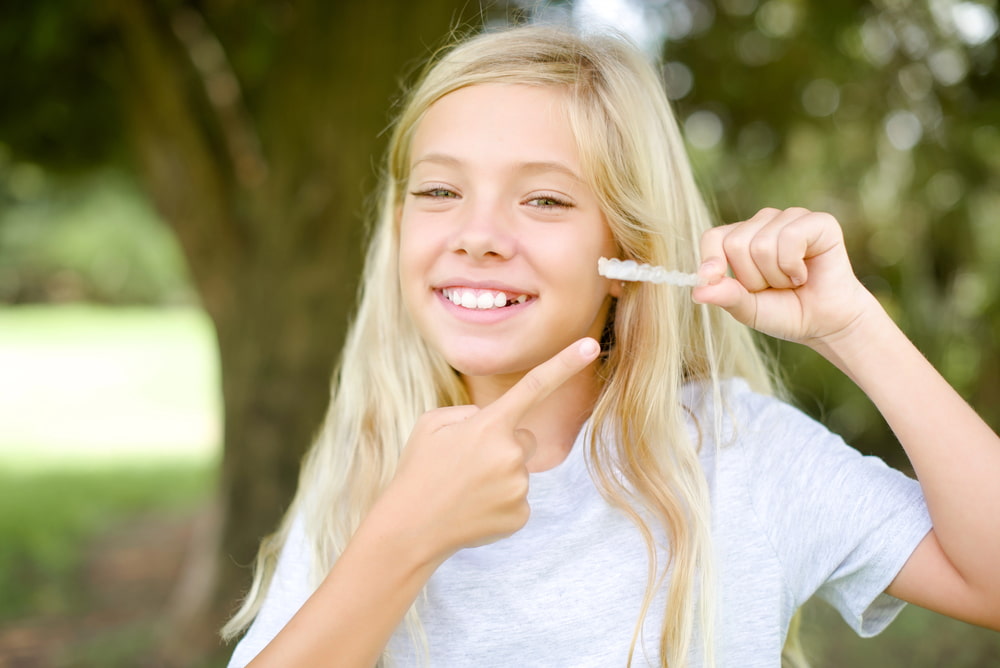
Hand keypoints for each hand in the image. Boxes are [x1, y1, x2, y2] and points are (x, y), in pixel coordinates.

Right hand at [387, 338, 600, 558]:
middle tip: (465, 466)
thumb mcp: (431, 424)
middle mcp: (510, 453)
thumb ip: (470, 414)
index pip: (535, 386)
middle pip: (524, 439)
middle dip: (502, 446)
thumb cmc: (419, 470)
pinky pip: (517, 499)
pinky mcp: (520, 515)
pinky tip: (473, 509)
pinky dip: (498, 503)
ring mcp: (518, 486)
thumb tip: (494, 423)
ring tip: (463, 489)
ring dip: (497, 476)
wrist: (409, 529)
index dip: (565, 364)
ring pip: (519, 470)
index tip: (591, 346)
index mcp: (489, 425)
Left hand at [692, 207, 878, 346]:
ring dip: (776, 276)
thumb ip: (725, 296)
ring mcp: (791, 218)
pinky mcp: (818, 222)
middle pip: (736, 244)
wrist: (825, 323)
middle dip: (753, 279)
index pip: (713, 238)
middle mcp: (764, 223)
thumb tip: (697, 291)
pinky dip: (793, 266)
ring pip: (761, 244)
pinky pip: (789, 238)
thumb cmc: (785, 312)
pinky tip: (804, 273)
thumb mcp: (747, 310)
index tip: (716, 281)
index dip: (712, 261)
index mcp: (741, 238)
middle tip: (774, 287)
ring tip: (791, 281)